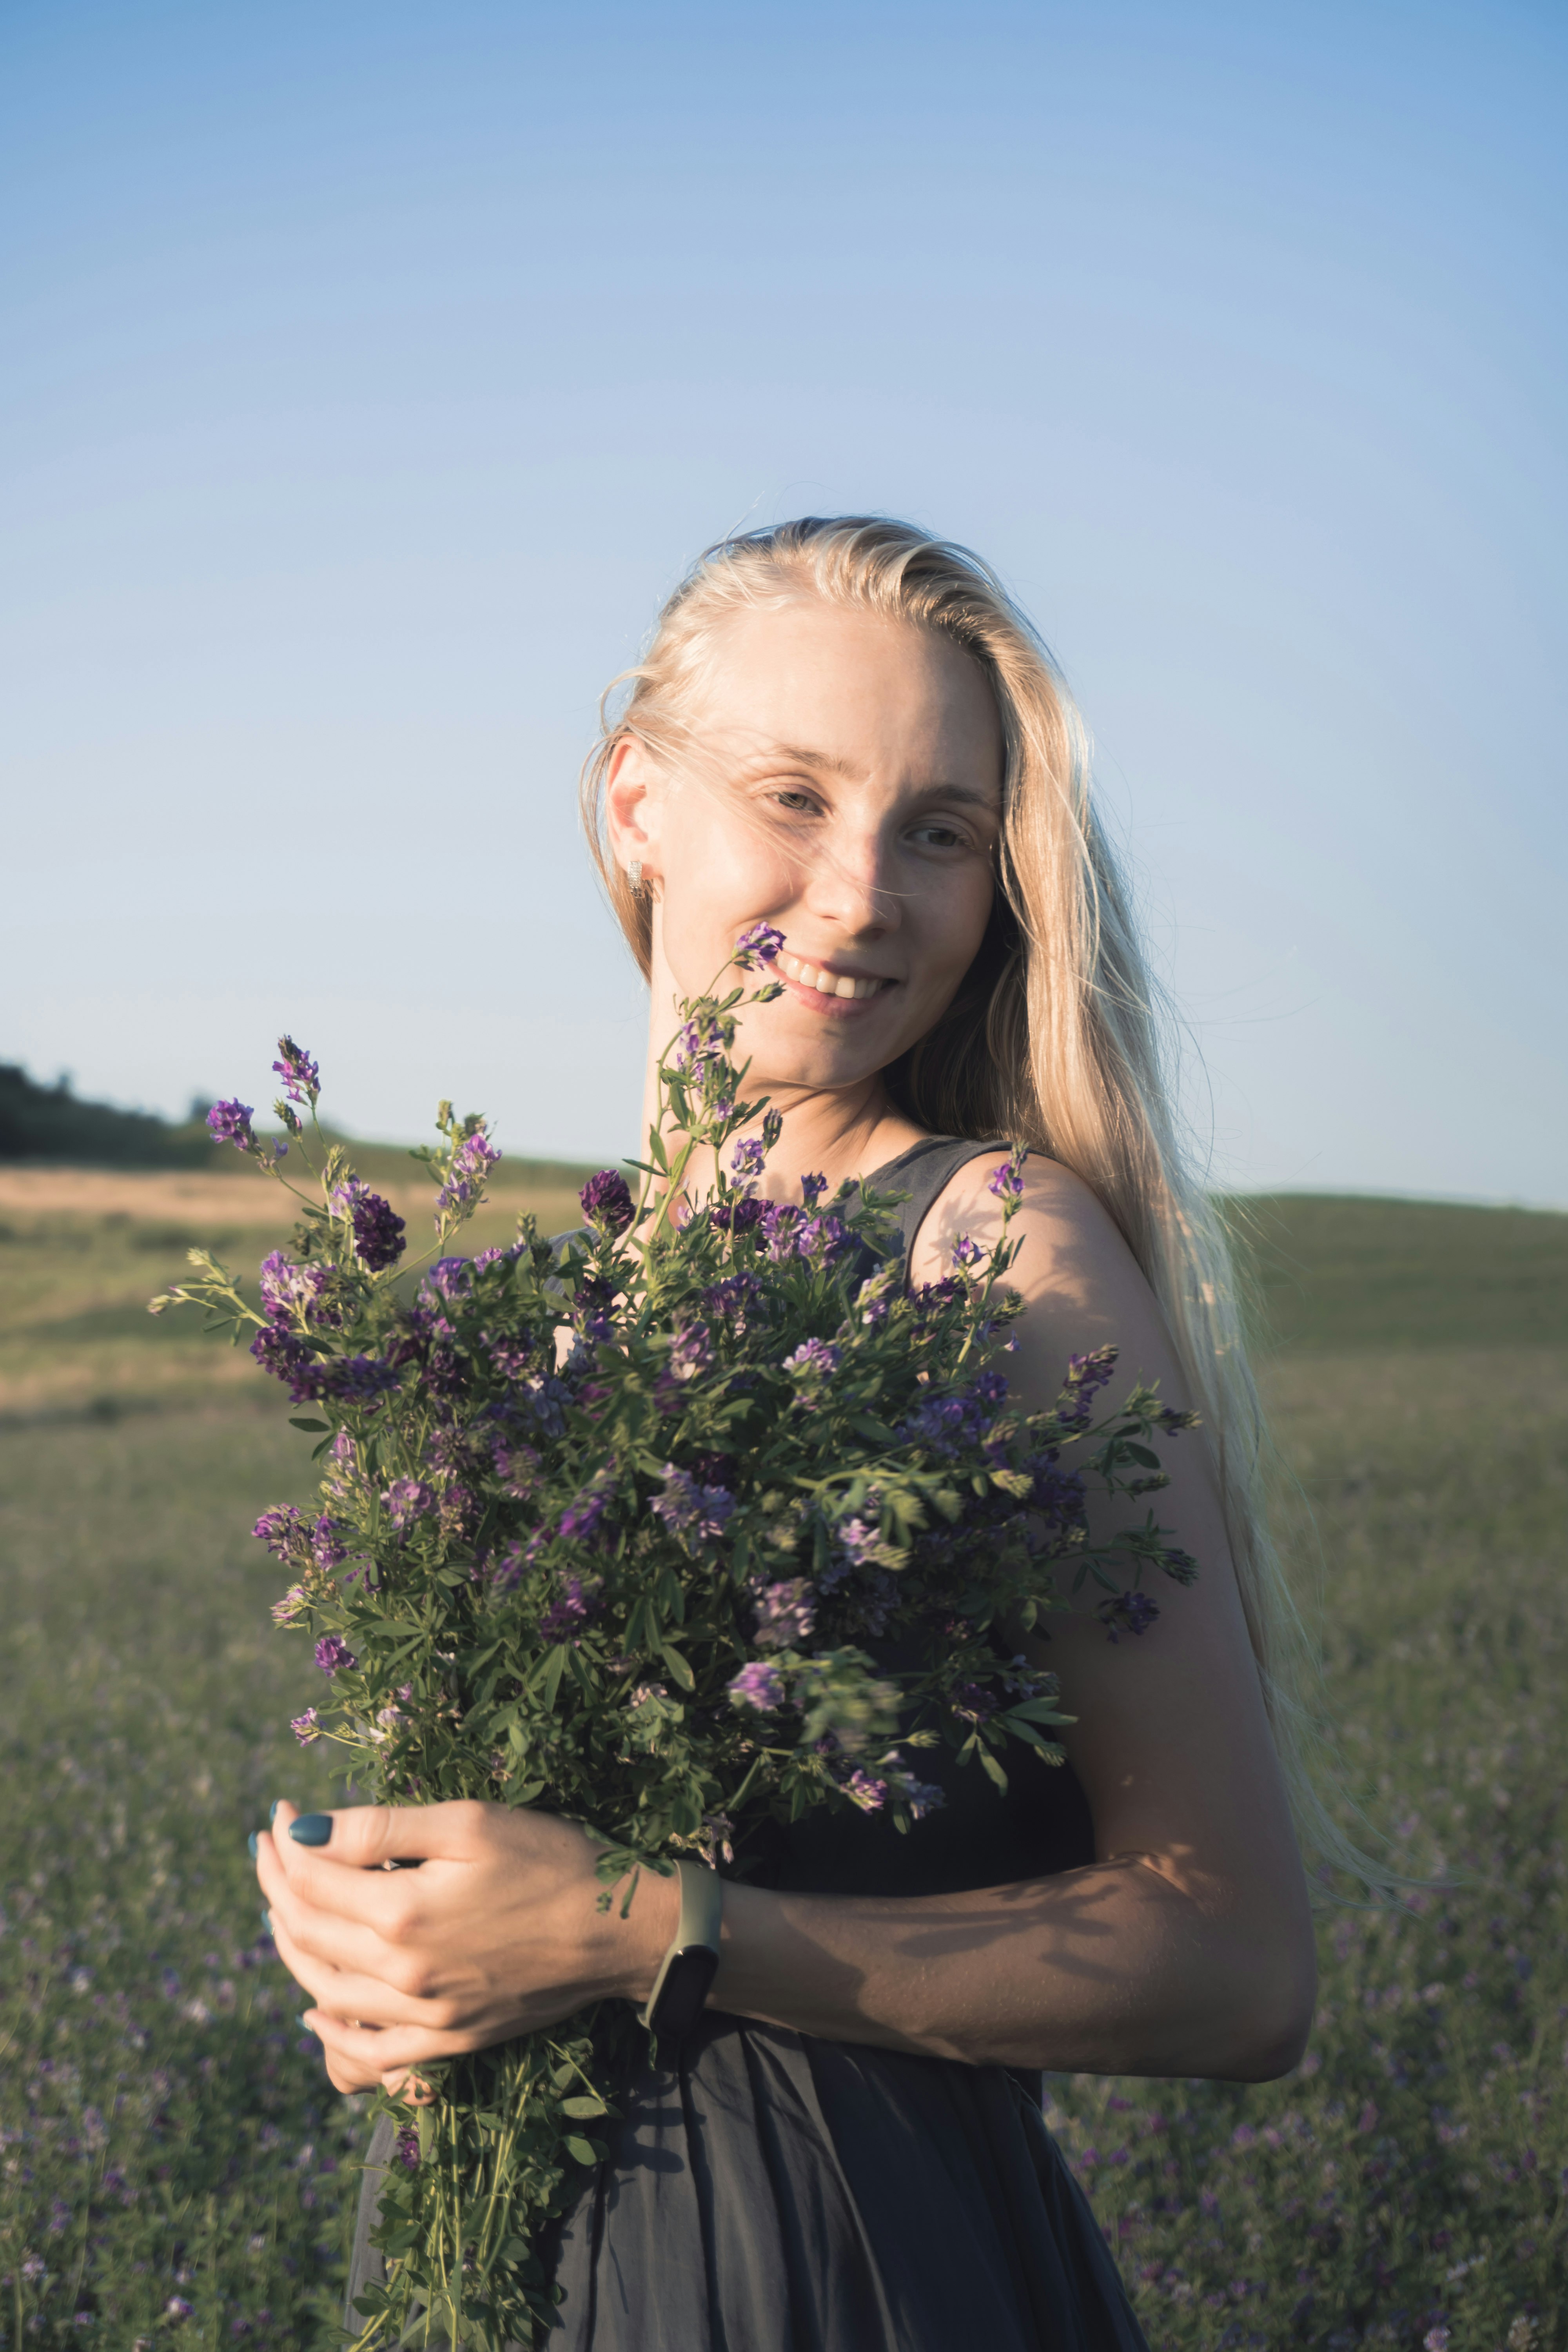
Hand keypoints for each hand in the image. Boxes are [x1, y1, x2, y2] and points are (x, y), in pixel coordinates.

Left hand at [255, 1798, 678, 2095]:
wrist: (618, 1930)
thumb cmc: (549, 1859)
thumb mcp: (467, 1823)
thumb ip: (379, 1829)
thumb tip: (304, 1832)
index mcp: (402, 1914)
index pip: (312, 1879)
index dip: (287, 1843)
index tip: (280, 1813)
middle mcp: (401, 1974)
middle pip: (308, 1932)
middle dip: (276, 1887)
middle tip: (266, 1850)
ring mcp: (423, 2017)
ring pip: (325, 1990)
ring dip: (291, 1948)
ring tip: (279, 1911)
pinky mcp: (447, 2041)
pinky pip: (368, 2054)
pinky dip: (331, 2034)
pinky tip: (315, 2012)